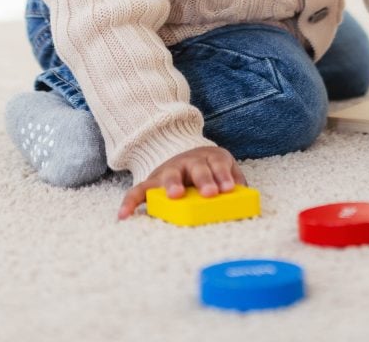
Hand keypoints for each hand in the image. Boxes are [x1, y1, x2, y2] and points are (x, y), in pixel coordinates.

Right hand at [117, 145, 246, 218]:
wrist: (181, 153)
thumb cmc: (208, 168)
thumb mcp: (223, 168)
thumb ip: (235, 180)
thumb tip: (244, 196)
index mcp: (209, 158)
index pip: (218, 164)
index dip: (223, 175)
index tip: (228, 188)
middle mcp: (188, 161)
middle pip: (196, 167)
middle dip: (204, 179)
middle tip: (210, 193)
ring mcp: (169, 171)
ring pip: (169, 175)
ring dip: (172, 184)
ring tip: (175, 195)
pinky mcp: (152, 182)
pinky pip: (138, 191)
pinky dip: (130, 202)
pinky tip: (124, 216)